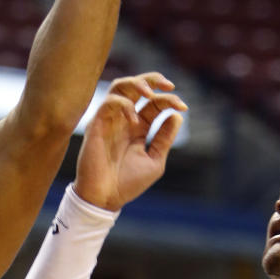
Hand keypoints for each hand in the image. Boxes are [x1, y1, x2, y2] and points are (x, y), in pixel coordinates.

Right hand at [73, 73, 185, 211]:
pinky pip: (108, 103)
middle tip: (169, 85)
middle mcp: (124, 120)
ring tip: (150, 93)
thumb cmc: (128, 183)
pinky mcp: (96, 125)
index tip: (183, 107)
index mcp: (138, 127)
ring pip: (119, 86)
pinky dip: (124, 105)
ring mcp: (110, 120)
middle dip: (153, 80)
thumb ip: (164, 138)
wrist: (105, 198)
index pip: (154, 103)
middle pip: (136, 86)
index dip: (169, 100)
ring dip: (137, 84)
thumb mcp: (154, 160)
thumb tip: (176, 115)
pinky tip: (133, 121)